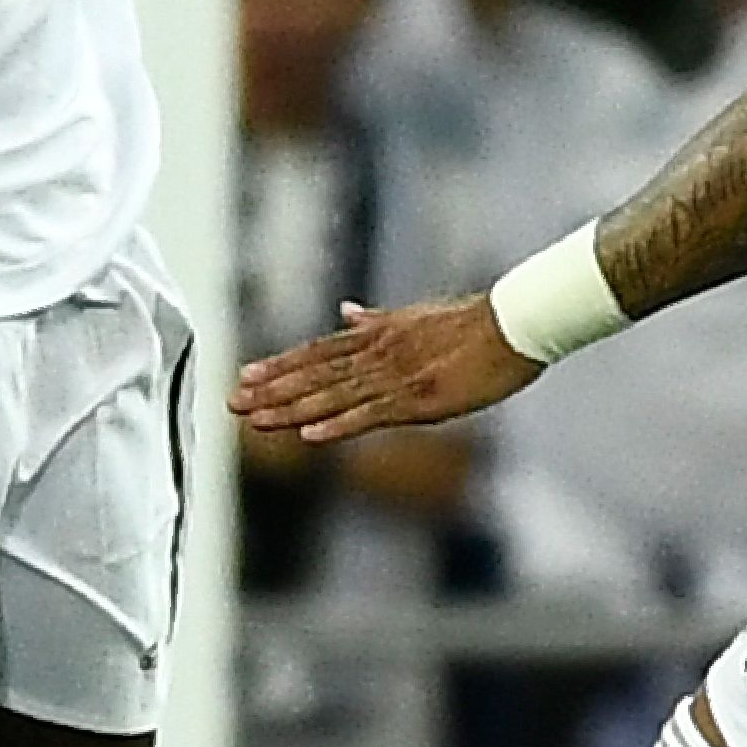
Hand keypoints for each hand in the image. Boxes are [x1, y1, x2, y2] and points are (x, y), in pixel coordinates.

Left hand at [232, 294, 545, 443]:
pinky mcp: (418, 399)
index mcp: (377, 336)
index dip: (280, 366)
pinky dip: (338, 424)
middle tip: (233, 403)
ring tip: (257, 420)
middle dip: (272, 390)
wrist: (513, 325)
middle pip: (315, 374)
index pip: (318, 352)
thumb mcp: (415, 316)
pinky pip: (370, 415)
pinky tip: (310, 436)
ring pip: (333, 396)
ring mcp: (395, 377)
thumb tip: (346, 311)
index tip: (247, 376)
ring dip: (292, 410)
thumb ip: (377, 320)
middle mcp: (377, 355)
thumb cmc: (472, 323)